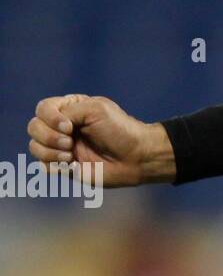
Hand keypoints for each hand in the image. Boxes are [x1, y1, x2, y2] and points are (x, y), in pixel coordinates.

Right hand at [27, 94, 175, 186]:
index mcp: (71, 109)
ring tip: (71, 156)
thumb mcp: (96, 110)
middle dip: (49, 137)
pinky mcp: (64, 166)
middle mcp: (62, 127)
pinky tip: (73, 165)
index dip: (49, 118)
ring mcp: (61, 147)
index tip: (69, 126)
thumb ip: (68, 112)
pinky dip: (55, 166)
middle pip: (33, 127)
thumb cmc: (120, 130)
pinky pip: (44, 166)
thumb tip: (53, 127)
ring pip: (35, 147)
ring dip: (50, 152)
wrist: (135, 157)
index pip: (42, 108)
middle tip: (70, 143)